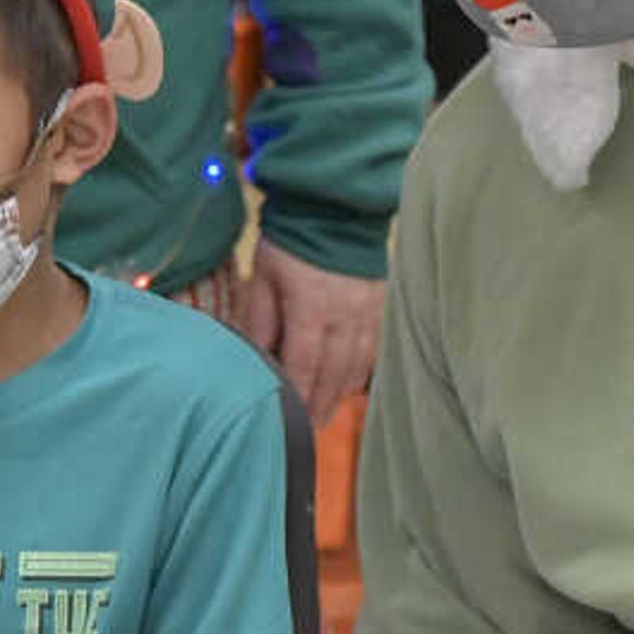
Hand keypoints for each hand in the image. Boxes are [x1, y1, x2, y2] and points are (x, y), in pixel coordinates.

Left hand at [220, 245, 385, 426]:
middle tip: (308, 429)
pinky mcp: (379, 303)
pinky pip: (373, 347)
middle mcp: (344, 315)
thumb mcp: (264, 277)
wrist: (333, 204)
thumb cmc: (291, 239)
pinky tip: (350, 383)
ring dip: (341, 392)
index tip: (288, 419)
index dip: (298, 396)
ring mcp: (366, 310)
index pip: (305, 366)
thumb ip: (260, 320)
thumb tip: (254, 357)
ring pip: (356, 364)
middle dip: (320, 404)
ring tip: (328, 413)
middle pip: (333, 373)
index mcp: (312, 309)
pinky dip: (361, 370)